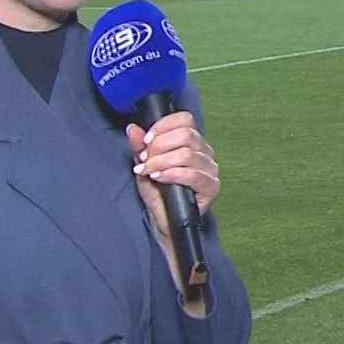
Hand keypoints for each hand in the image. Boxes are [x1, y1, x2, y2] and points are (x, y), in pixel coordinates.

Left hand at [126, 113, 221, 306]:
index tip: (145, 140)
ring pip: (188, 153)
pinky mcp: (212, 187)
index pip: (185, 119)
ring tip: (148, 171)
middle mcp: (205, 153)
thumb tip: (132, 129)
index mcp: (192, 142)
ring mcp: (211, 170)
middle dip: (159, 146)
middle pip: (186, 134)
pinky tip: (159, 178)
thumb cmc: (157, 194)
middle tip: (144, 160)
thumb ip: (139, 147)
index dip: (163, 126)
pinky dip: (172, 174)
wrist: (164, 224)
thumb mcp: (143, 166)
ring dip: (162, 161)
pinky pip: (193, 174)